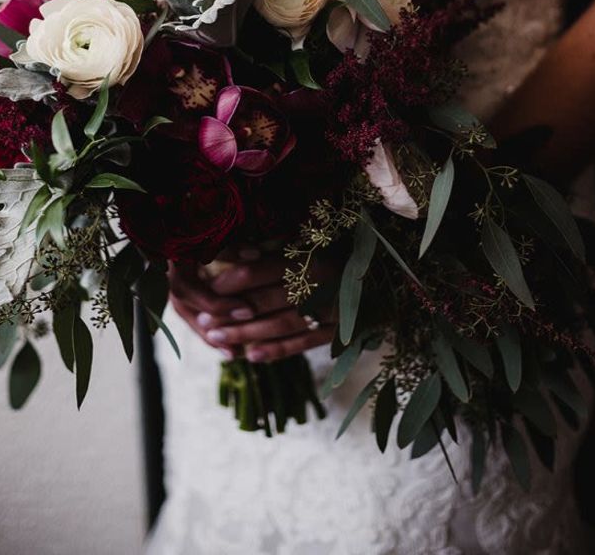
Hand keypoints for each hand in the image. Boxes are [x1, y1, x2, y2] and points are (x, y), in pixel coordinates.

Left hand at [169, 250, 336, 362]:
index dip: (232, 279)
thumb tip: (238, 249)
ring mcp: (332, 312)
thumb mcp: (313, 238)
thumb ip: (279, 244)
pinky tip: (250, 356)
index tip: (208, 285)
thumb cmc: (342, 249)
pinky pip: (303, 344)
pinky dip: (276, 351)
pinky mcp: (339, 333)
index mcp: (312, 256)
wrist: (390, 276)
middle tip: (204, 321)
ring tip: (218, 339)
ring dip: (246, 334)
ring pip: (280, 326)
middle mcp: (321, 284)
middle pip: (267, 301)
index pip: (263, 269)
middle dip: (231, 312)